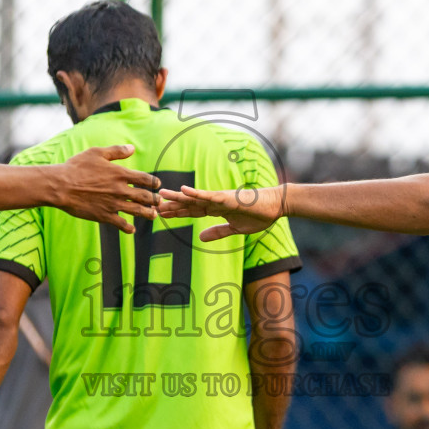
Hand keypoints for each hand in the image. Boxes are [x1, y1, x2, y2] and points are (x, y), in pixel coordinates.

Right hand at [55, 146, 160, 232]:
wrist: (61, 186)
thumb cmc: (77, 167)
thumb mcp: (96, 153)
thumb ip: (116, 151)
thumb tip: (132, 148)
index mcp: (120, 174)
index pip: (145, 179)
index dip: (153, 182)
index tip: (157, 185)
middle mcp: (120, 190)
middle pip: (145, 197)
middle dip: (154, 200)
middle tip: (159, 202)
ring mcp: (113, 204)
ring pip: (137, 211)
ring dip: (148, 214)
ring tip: (154, 215)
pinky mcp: (104, 216)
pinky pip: (121, 224)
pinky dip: (128, 228)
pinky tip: (131, 229)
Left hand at [157, 184, 282, 240]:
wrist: (275, 207)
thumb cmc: (259, 216)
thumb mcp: (235, 229)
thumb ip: (218, 232)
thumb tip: (201, 238)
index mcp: (216, 209)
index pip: (192, 211)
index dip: (177, 212)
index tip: (162, 214)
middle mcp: (215, 202)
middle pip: (189, 204)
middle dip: (172, 205)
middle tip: (153, 205)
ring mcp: (220, 198)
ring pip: (195, 197)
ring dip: (178, 196)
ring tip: (162, 194)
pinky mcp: (228, 198)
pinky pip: (209, 195)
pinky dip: (197, 193)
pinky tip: (184, 189)